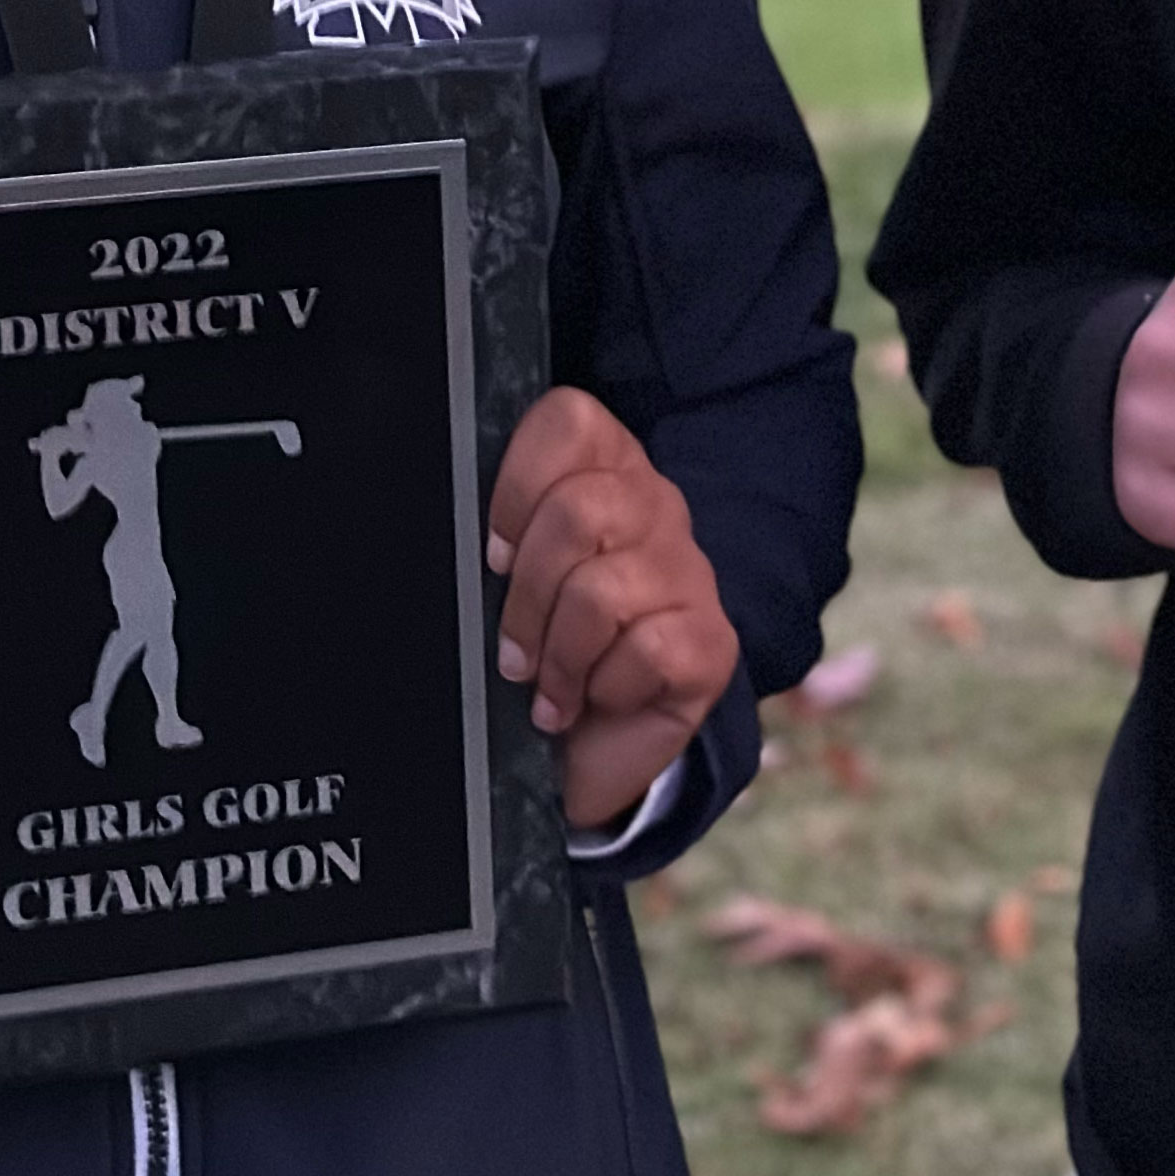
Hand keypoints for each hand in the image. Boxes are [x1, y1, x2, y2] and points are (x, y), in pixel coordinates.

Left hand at [487, 389, 737, 832]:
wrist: (587, 753)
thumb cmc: (538, 655)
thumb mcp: (506, 585)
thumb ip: (494, 540)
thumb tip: (462, 539)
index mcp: (604, 471)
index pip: (570, 421)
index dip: (518, 486)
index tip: (496, 553)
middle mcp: (657, 507)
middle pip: (579, 510)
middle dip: (527, 594)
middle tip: (513, 646)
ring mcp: (691, 573)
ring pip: (602, 589)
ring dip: (558, 655)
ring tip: (549, 686)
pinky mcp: (712, 643)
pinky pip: (647, 649)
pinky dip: (603, 688)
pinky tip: (594, 700)